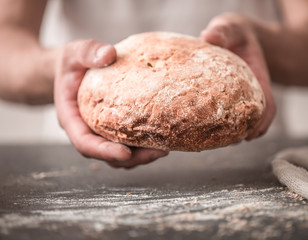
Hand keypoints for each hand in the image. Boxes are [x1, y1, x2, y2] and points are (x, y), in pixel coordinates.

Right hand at [54, 39, 167, 167]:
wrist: (72, 70)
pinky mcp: (111, 130)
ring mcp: (99, 133)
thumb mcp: (74, 53)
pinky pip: (126, 145)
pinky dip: (142, 147)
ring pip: (118, 156)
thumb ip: (88, 52)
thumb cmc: (72, 63)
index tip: (125, 153)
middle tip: (159, 152)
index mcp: (71, 119)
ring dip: (141, 156)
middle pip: (106, 156)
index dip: (104, 151)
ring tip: (165, 149)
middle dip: (132, 158)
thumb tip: (109, 53)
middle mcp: (85, 131)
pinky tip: (162, 139)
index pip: (84, 143)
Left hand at [201, 13, 275, 139]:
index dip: (262, 121)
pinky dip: (222, 123)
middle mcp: (251, 91)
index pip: (267, 104)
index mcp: (257, 79)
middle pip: (255, 118)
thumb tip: (208, 36)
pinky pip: (228, 114)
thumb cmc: (236, 32)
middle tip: (229, 142)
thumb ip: (224, 31)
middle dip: (245, 132)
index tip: (252, 135)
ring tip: (216, 141)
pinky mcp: (228, 98)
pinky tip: (207, 129)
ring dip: (233, 132)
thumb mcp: (232, 28)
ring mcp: (240, 97)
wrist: (236, 35)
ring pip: (241, 119)